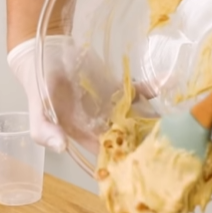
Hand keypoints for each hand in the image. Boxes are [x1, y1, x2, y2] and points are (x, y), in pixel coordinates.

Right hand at [7, 35, 155, 154]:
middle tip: (166, 139)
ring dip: (153, 117)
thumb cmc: (40, 84)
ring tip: (173, 118)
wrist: (45, 52)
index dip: (125, 157)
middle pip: (128, 137)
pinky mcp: (119, 88)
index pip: (108, 152)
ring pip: (137, 116)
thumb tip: (61, 148)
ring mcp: (112, 106)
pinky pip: (138, 92)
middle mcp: (101, 123)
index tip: (143, 159)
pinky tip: (163, 84)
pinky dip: (151, 89)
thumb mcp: (38, 109)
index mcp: (84, 134)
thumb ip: (45, 130)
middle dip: (146, 139)